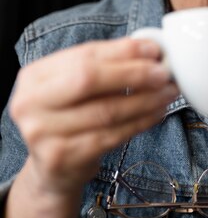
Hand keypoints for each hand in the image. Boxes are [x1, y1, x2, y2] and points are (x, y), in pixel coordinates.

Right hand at [10, 37, 178, 196]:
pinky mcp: (60, 159)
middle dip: (133, 74)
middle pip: (89, 80)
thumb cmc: (71, 116)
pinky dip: (139, 123)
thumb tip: (150, 48)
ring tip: (167, 93)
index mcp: (34, 75)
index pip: (84, 55)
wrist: (53, 169)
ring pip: (105, 111)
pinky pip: (110, 136)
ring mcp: (41, 133)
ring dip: (144, 100)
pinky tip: (156, 113)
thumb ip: (106, 64)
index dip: (122, 51)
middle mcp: (30, 102)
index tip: (153, 49)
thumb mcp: (76, 86)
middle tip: (163, 73)